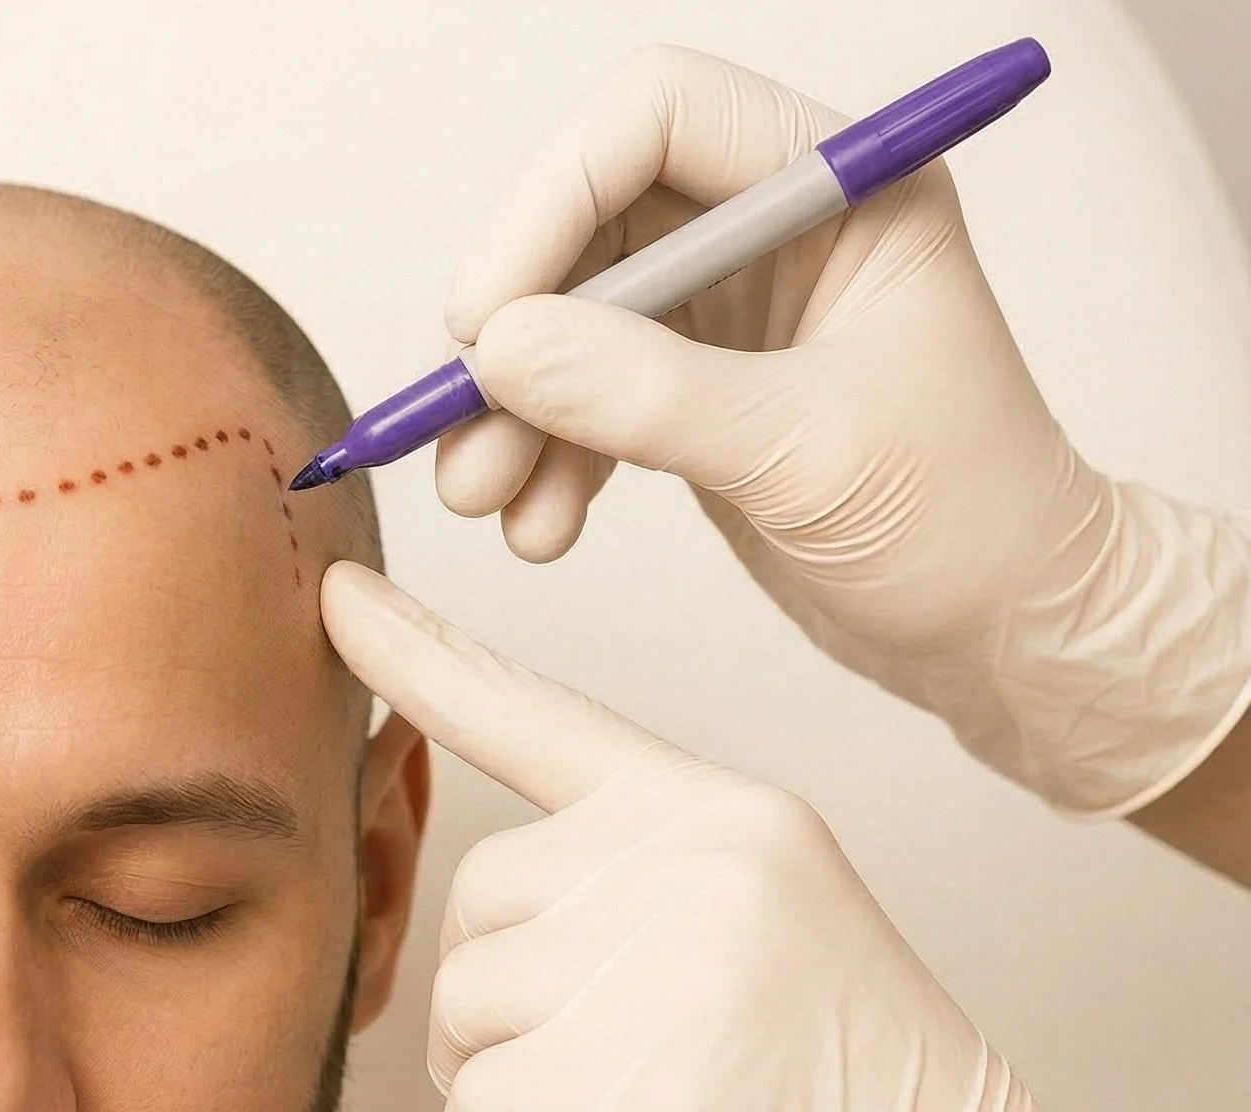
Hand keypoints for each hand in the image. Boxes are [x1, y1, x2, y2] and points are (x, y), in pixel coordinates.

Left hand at [322, 561, 1250, 1111]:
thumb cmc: (860, 1109)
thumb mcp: (769, 934)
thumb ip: (638, 885)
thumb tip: (483, 913)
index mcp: (729, 813)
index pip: (543, 715)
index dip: (424, 659)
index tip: (335, 595)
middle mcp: (695, 862)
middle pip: (477, 895)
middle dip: (486, 997)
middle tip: (559, 1075)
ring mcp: (664, 968)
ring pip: (461, 1003)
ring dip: (487, 1090)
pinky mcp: (625, 1085)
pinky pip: (468, 1109)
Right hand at [435, 45, 1250, 818]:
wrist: (1010, 632)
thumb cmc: (970, 521)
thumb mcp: (805, 452)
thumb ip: (647, 394)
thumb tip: (499, 350)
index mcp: (842, 186)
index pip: (655, 117)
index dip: (552, 198)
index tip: (487, 317)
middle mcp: (777, 227)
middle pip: (588, 220)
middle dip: (515, 327)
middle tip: (462, 421)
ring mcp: (731, 312)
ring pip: (568, 318)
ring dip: (510, 408)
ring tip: (483, 497)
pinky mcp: (695, 394)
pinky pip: (582, 398)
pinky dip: (543, 457)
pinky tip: (541, 528)